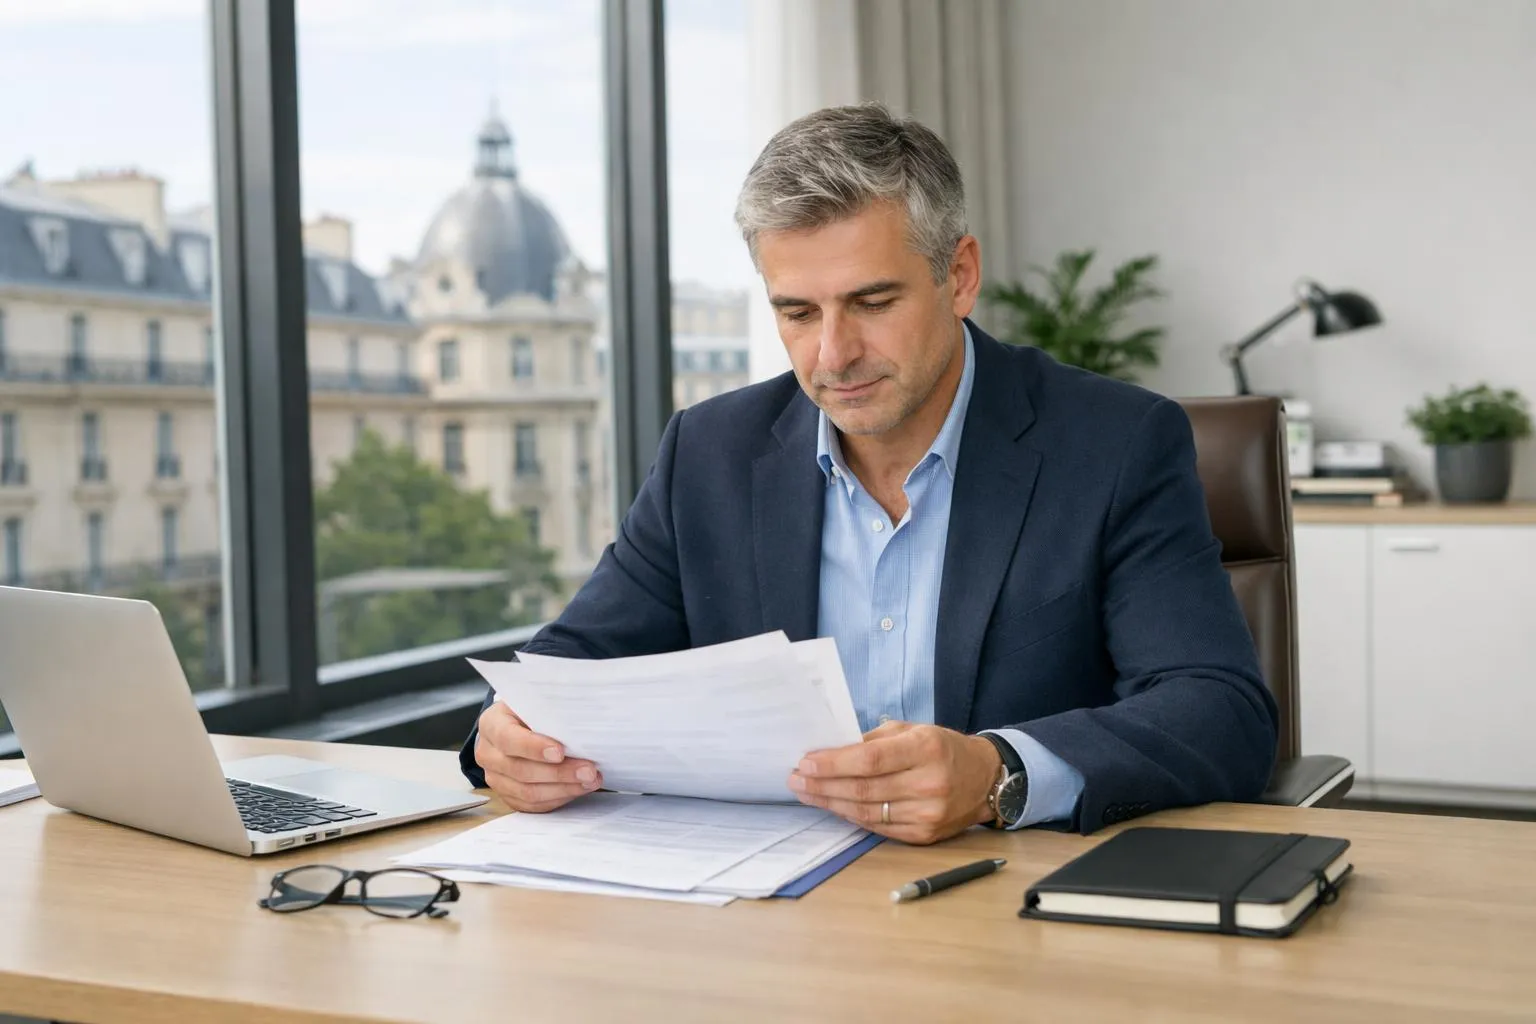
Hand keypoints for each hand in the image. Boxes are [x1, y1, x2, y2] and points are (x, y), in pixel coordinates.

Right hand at [473, 702, 602, 811]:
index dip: (534, 747)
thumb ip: (549, 711)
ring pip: (528, 793)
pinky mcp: (508, 795)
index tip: (560, 752)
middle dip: (559, 773)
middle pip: (521, 770)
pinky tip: (578, 789)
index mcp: (492, 724)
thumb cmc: (529, 713)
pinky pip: (533, 805)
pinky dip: (558, 798)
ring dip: (563, 789)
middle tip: (588, 770)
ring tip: (589, 781)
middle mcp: (488, 754)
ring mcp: (495, 778)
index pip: (508, 739)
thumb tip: (581, 721)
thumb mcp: (535, 702)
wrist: (515, 727)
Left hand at [788, 721, 1001, 843]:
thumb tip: (828, 752)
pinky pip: (878, 827)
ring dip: (831, 803)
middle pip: (863, 789)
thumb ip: (873, 742)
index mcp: (926, 749)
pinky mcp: (925, 835)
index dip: (833, 764)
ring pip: (866, 812)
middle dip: (823, 785)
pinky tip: (834, 806)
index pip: (870, 760)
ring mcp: (928, 814)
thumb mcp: (912, 731)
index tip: (805, 763)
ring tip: (807, 793)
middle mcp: (929, 784)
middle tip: (796, 780)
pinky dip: (851, 817)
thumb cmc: (942, 748)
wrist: (985, 779)